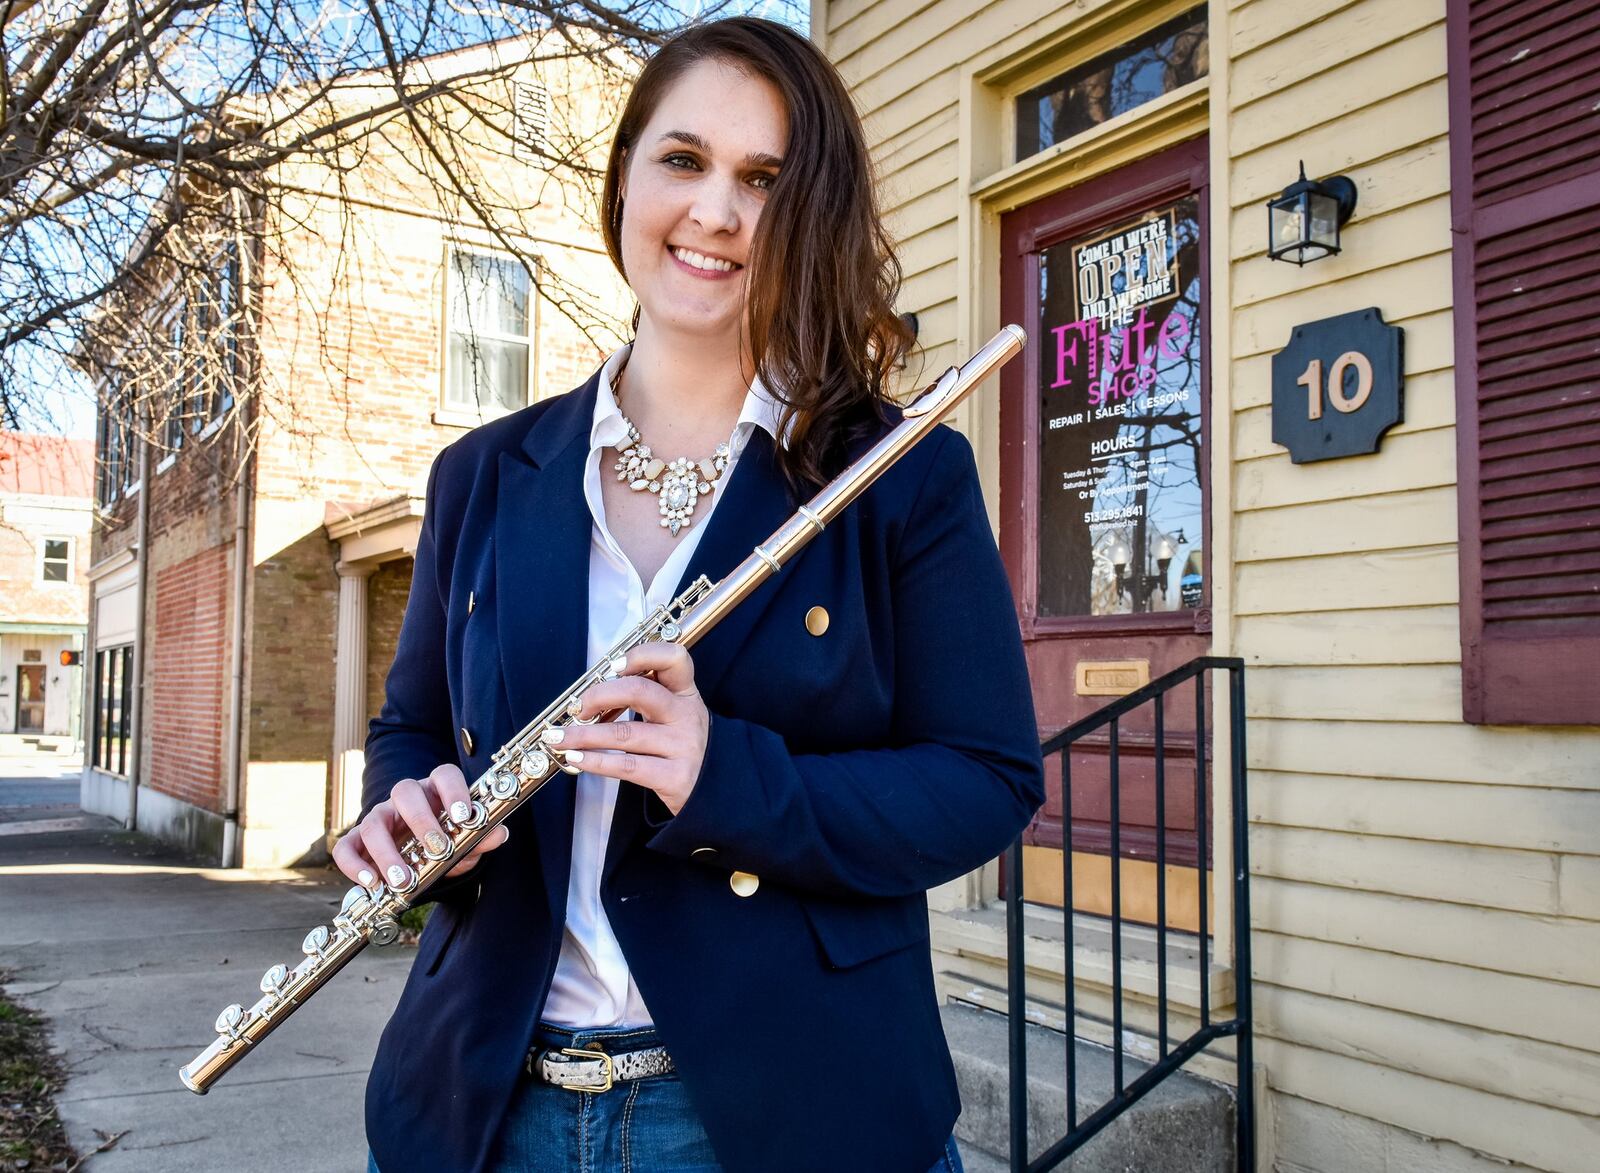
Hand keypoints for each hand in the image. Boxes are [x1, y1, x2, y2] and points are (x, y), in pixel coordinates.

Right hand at [331, 764, 508, 891]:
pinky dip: (355, 865)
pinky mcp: (357, 841)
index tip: (464, 816)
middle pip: (404, 791)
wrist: (420, 860)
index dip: (455, 791)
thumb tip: (498, 834)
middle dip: (421, 820)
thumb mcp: (466, 843)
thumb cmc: (446, 843)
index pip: (444, 775)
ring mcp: (379, 817)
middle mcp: (405, 799)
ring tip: (404, 880)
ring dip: (388, 853)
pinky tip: (372, 883)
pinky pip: (346, 847)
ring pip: (374, 822)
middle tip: (437, 849)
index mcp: (436, 791)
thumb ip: (481, 838)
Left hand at [553, 641, 708, 815]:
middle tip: (578, 707)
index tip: (612, 665)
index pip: (674, 658)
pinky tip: (576, 759)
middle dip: (599, 696)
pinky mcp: (674, 777)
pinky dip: (596, 762)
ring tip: (558, 738)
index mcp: (686, 693)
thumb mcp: (675, 714)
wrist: (716, 790)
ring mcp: (682, 746)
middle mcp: (686, 716)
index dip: (641, 655)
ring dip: (583, 735)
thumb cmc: (682, 746)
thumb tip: (592, 691)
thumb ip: (647, 695)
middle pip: (640, 691)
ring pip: (624, 733)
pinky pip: (627, 766)